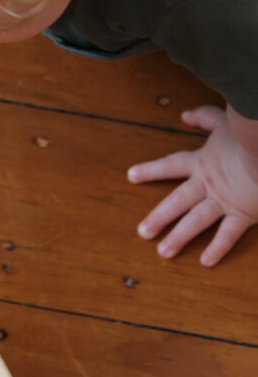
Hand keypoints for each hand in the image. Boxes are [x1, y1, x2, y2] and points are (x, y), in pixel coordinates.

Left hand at [128, 105, 257, 266]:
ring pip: (196, 221)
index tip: (130, 176)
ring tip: (163, 252)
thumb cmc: (252, 130)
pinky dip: (217, 248)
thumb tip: (184, 114)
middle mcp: (208, 183)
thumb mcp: (226, 120)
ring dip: (179, 237)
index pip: (171, 165)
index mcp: (203, 161)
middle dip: (158, 217)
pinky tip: (205, 262)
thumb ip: (205, 118)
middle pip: (177, 201)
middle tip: (142, 233)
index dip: (151, 170)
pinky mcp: (244, 212)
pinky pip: (228, 234)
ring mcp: (224, 199)